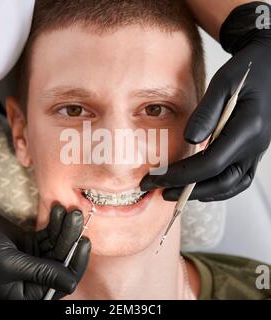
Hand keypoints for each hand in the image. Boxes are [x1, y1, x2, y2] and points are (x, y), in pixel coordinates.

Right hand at [0, 200, 90, 299]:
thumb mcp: (10, 264)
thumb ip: (42, 273)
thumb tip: (72, 283)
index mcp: (26, 292)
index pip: (61, 283)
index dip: (76, 264)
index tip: (84, 242)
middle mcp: (32, 277)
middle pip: (62, 259)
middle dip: (71, 238)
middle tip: (76, 216)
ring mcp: (32, 258)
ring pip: (58, 244)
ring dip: (65, 227)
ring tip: (69, 210)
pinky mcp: (30, 241)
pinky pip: (49, 234)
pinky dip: (54, 222)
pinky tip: (58, 210)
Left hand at [141, 2, 270, 201]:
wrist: (269, 67)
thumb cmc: (245, 71)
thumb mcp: (223, 83)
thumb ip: (206, 113)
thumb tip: (189, 140)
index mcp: (248, 129)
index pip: (211, 164)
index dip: (182, 175)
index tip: (157, 177)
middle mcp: (255, 146)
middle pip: (220, 182)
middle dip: (187, 190)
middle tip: (159, 191)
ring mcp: (256, 152)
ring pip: (230, 186)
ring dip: (201, 193)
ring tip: (174, 193)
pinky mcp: (253, 152)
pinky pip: (237, 180)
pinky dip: (217, 189)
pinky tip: (198, 188)